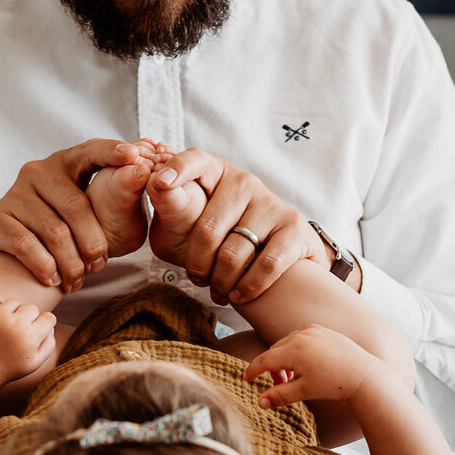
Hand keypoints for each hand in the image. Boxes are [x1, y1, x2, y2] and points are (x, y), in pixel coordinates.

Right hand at [0, 138, 148, 292]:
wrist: (9, 260)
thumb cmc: (62, 236)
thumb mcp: (92, 215)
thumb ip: (117, 198)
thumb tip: (141, 174)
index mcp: (65, 163)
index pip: (91, 151)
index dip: (111, 152)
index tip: (134, 156)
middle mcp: (37, 171)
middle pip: (75, 206)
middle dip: (93, 242)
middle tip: (99, 266)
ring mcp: (13, 192)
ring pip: (53, 231)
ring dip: (71, 262)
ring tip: (77, 279)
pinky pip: (25, 244)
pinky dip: (45, 266)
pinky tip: (53, 278)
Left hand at [0, 298, 56, 386]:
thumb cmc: (9, 367)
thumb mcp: (34, 363)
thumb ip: (48, 345)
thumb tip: (51, 327)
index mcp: (30, 336)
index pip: (49, 318)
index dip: (46, 323)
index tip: (38, 329)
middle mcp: (16, 323)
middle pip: (32, 307)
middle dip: (29, 317)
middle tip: (20, 330)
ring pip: (15, 301)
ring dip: (14, 311)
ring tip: (8, 325)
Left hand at [147, 147, 328, 304]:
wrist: (273, 263)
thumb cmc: (217, 242)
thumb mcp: (184, 226)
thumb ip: (170, 208)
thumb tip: (159, 186)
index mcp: (214, 173)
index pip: (195, 160)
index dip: (178, 168)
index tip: (161, 183)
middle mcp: (244, 182)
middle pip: (207, 230)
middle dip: (197, 265)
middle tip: (198, 279)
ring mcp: (272, 203)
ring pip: (233, 254)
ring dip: (220, 282)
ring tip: (218, 290)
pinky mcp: (295, 228)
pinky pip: (266, 265)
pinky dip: (248, 286)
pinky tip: (239, 294)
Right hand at [245, 325, 377, 408]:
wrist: (364, 374)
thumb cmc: (334, 384)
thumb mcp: (304, 391)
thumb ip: (279, 395)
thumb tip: (259, 403)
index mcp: (293, 350)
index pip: (264, 360)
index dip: (253, 370)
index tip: (247, 379)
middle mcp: (301, 335)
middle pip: (275, 351)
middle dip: (272, 367)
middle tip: (279, 384)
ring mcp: (312, 330)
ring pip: (287, 343)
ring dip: (284, 358)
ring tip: (293, 376)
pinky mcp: (322, 330)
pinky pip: (301, 337)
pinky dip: (296, 349)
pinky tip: (305, 365)